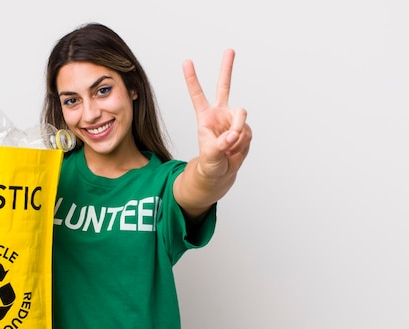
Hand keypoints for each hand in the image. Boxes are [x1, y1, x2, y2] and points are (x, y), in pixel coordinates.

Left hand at [183, 49, 250, 180]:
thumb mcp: (210, 156)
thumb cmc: (209, 163)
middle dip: (227, 68)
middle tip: (230, 50)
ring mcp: (233, 121)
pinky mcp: (244, 129)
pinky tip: (235, 150)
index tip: (186, 62)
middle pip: (224, 87)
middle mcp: (220, 114)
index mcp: (205, 117)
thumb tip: (233, 135)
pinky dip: (242, 143)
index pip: (197, 95)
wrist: (221, 173)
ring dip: (238, 134)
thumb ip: (221, 145)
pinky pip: (247, 133)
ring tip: (229, 147)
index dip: (192, 79)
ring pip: (241, 117)